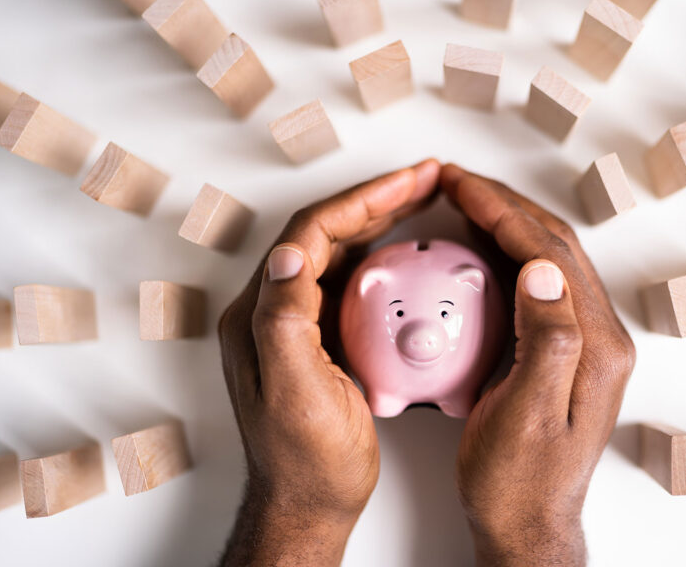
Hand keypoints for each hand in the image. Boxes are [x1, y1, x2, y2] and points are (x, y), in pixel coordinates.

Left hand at [217, 159, 440, 566]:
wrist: (307, 507)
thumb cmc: (305, 462)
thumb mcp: (296, 393)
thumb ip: (286, 321)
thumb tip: (290, 253)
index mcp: (260, 316)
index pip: (310, 234)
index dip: (361, 200)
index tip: (408, 182)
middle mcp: (273, 311)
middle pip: (326, 232)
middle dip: (377, 199)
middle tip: (425, 178)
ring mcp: (298, 325)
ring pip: (341, 252)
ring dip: (381, 222)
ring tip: (424, 200)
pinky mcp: (321, 341)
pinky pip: (353, 283)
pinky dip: (385, 260)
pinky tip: (413, 257)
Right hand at [441, 164, 635, 565]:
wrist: (528, 524)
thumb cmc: (519, 481)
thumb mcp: (526, 415)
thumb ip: (546, 340)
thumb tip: (541, 270)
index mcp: (593, 346)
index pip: (548, 253)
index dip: (502, 210)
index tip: (460, 184)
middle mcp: (597, 338)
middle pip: (554, 246)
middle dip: (504, 204)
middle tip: (456, 180)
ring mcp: (584, 344)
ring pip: (548, 260)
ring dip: (508, 223)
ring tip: (464, 200)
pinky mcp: (565, 354)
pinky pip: (538, 286)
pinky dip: (507, 255)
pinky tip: (479, 250)